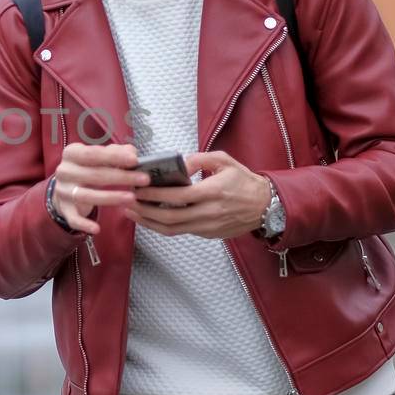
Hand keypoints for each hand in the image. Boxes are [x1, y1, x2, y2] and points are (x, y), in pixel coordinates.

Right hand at [52, 142, 149, 235]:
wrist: (65, 187)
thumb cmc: (87, 168)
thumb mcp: (97, 156)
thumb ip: (115, 153)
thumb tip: (132, 152)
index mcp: (72, 154)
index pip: (93, 154)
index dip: (114, 157)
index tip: (134, 160)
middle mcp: (64, 171)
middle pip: (94, 175)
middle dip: (121, 177)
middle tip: (144, 180)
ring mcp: (63, 191)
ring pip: (87, 196)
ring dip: (110, 198)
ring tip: (131, 198)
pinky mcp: (64, 209)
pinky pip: (73, 218)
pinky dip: (84, 224)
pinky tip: (97, 229)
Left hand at [123, 151, 271, 239]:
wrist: (265, 206)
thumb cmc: (244, 181)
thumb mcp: (225, 160)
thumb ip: (200, 159)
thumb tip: (179, 165)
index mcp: (212, 192)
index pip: (177, 196)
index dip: (155, 194)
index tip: (138, 189)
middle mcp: (209, 212)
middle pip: (169, 217)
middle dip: (145, 211)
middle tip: (128, 202)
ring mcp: (208, 227)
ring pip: (172, 229)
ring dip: (149, 222)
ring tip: (133, 213)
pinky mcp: (208, 234)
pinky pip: (181, 232)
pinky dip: (163, 226)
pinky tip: (151, 218)